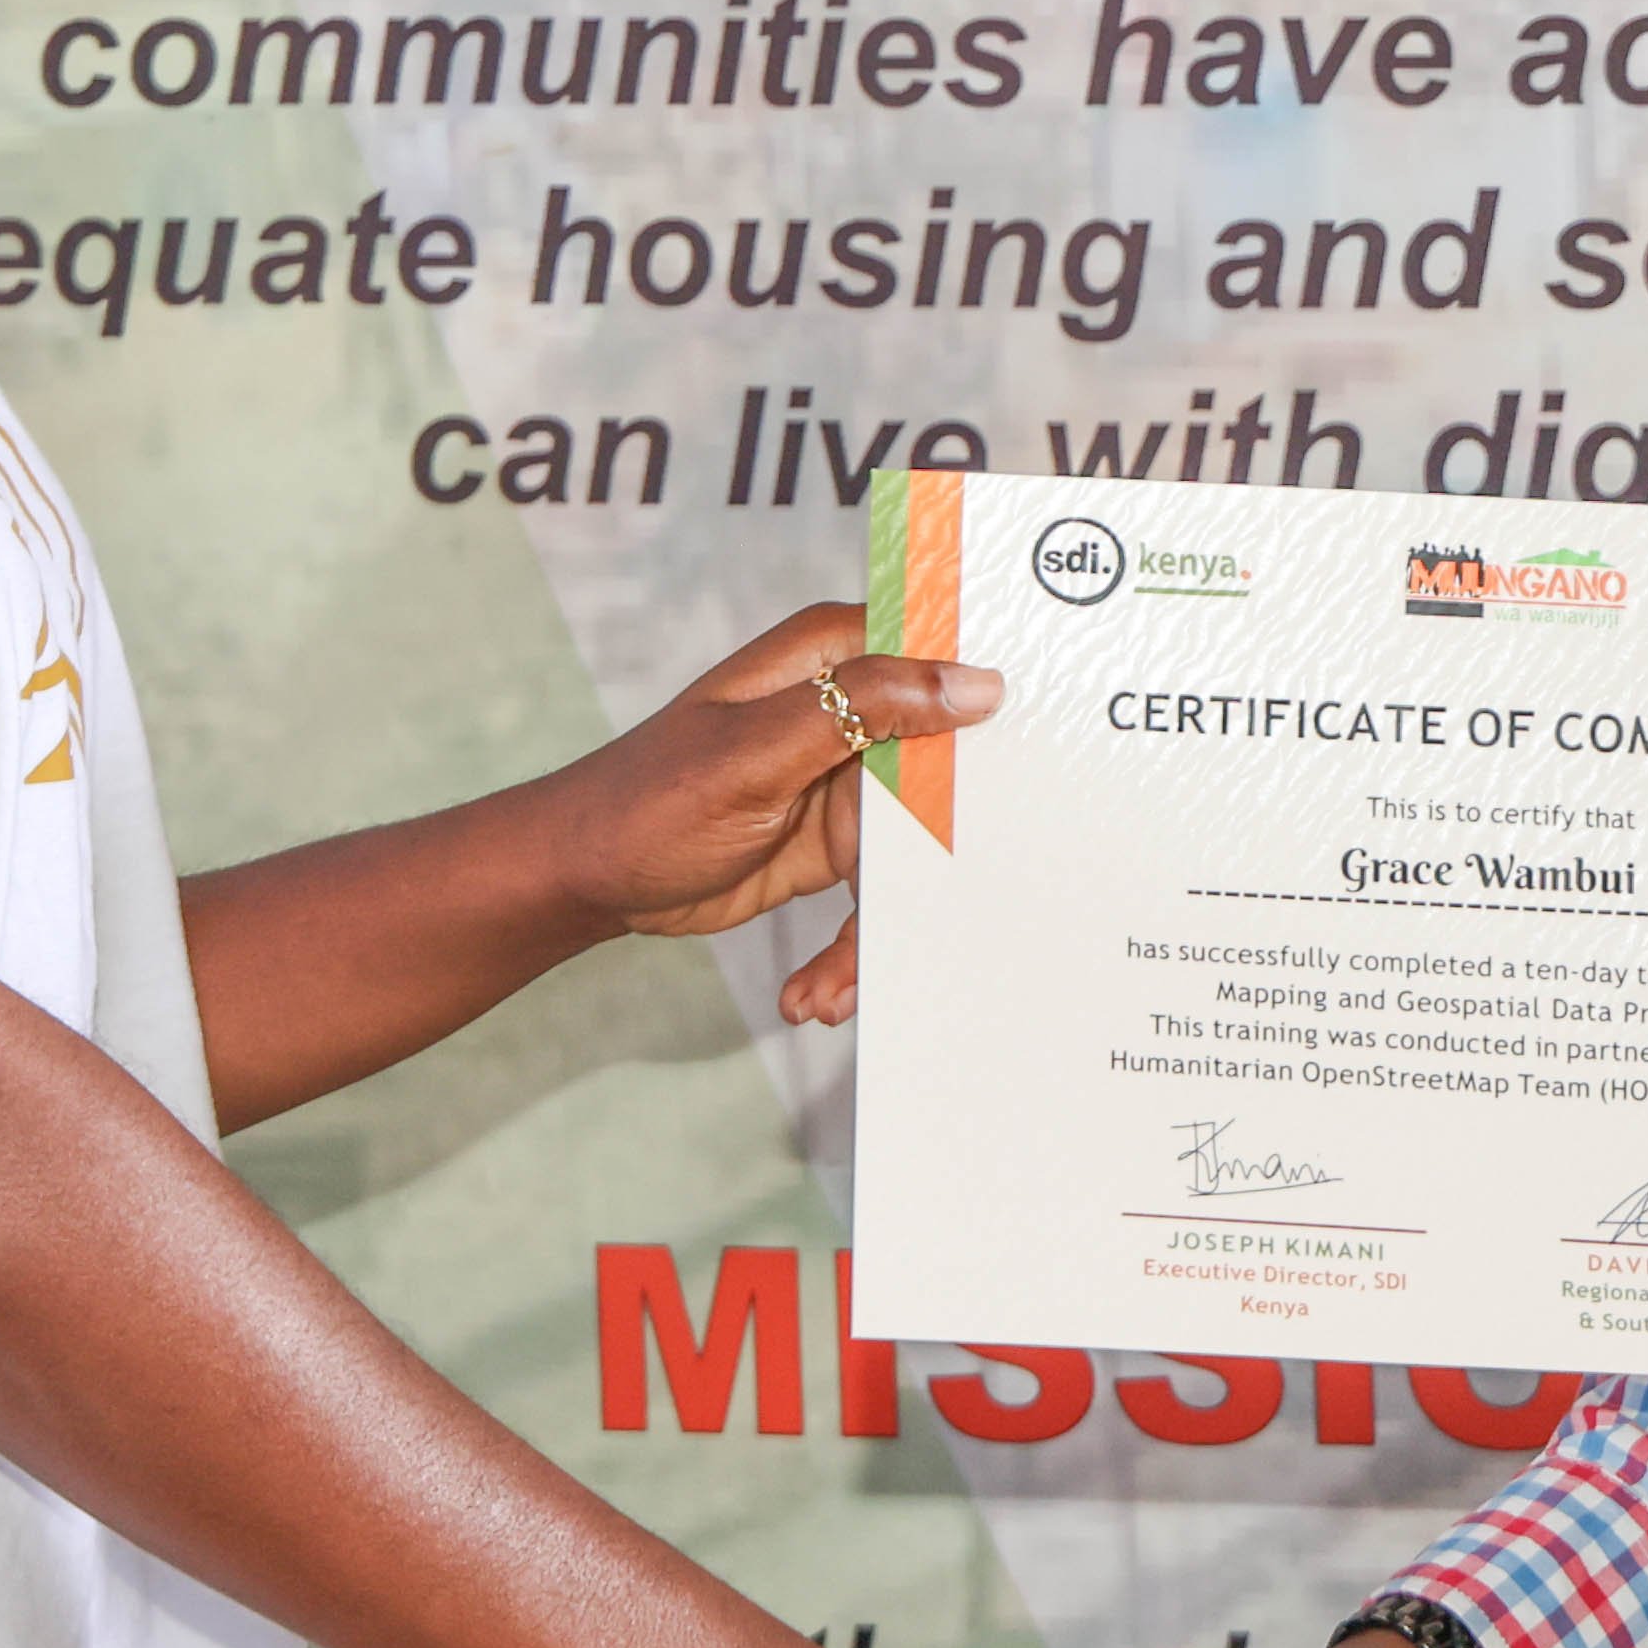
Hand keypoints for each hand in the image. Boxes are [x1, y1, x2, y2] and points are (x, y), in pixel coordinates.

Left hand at [553, 599, 997, 1024]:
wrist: (586, 879)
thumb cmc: (650, 799)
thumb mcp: (758, 753)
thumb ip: (864, 708)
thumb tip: (973, 683)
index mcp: (835, 657)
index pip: (943, 651)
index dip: (1000, 689)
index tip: (1061, 746)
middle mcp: (854, 713)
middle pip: (952, 765)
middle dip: (960, 848)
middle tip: (975, 909)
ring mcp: (852, 783)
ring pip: (923, 848)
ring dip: (884, 930)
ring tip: (832, 993)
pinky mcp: (842, 846)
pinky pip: (882, 898)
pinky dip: (851, 952)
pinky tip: (813, 997)